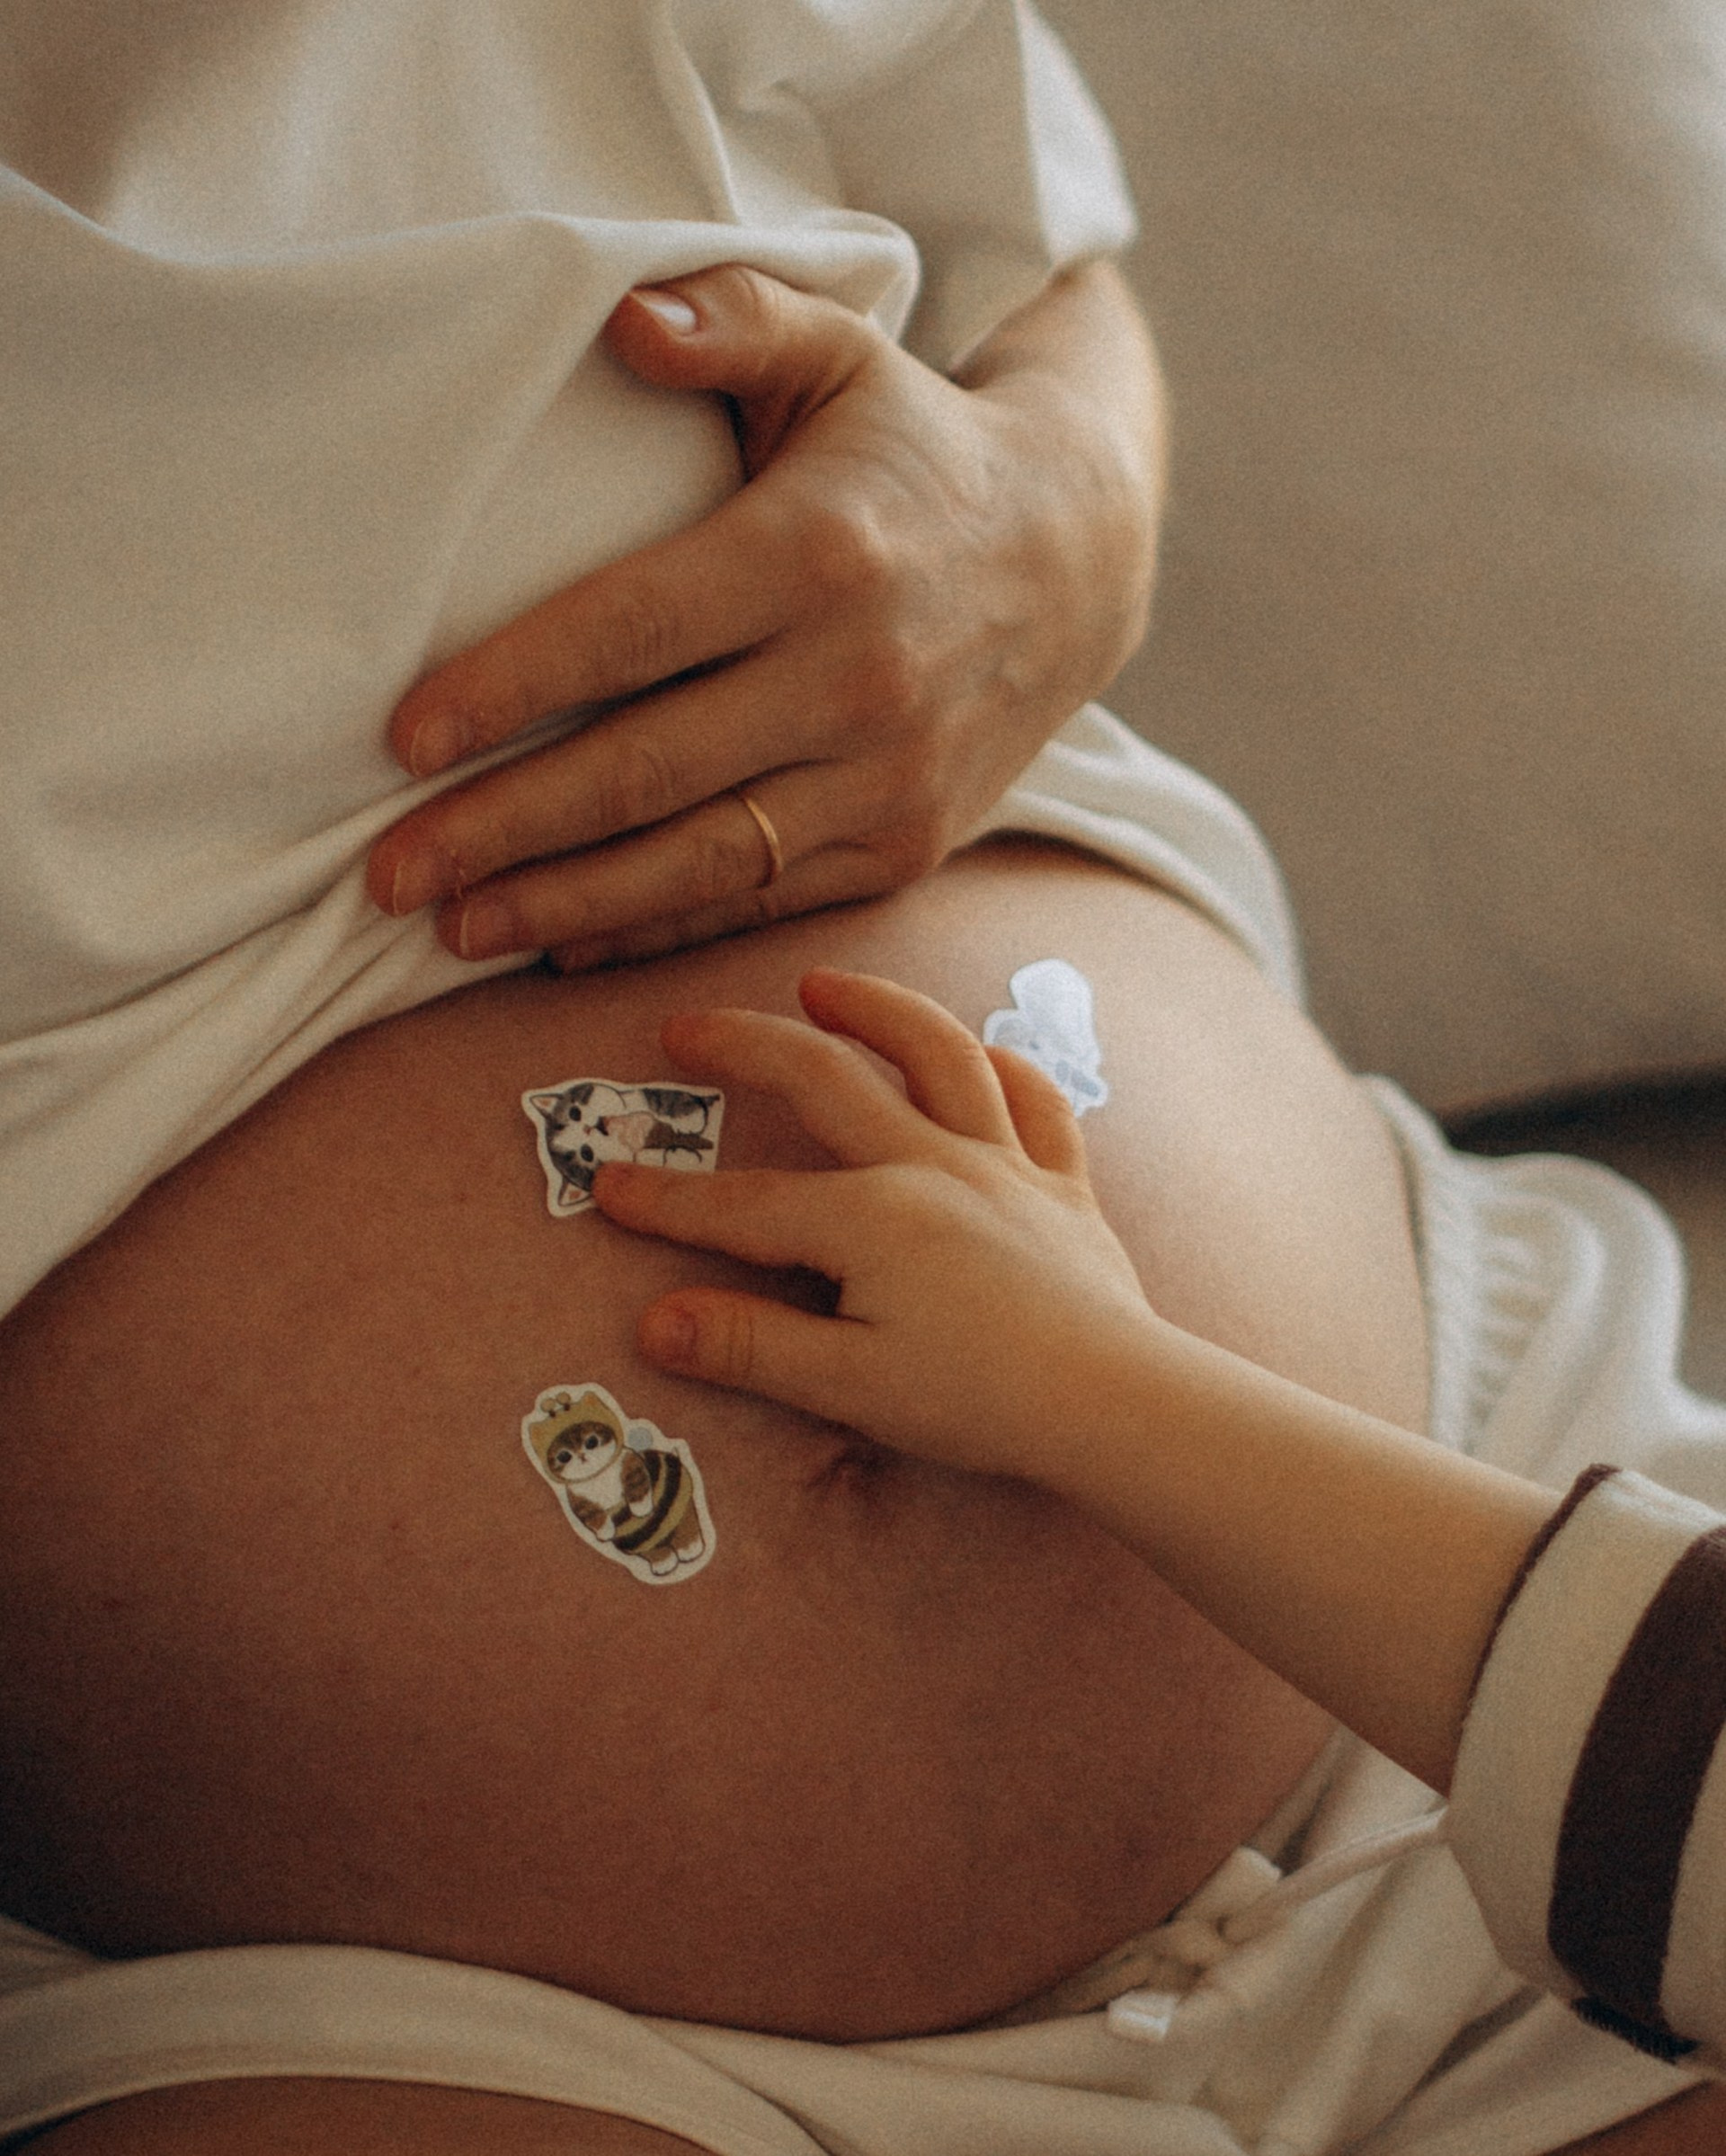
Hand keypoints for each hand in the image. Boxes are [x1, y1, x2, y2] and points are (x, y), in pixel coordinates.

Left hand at [365, 262, 1160, 970]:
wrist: (1078, 564)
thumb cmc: (916, 454)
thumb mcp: (844, 352)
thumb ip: (738, 317)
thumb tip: (622, 317)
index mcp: (817, 554)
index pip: (632, 630)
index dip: (510, 689)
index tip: (402, 737)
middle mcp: (858, 677)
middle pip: (646, 771)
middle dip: (504, 829)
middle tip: (387, 872)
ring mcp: (887, 778)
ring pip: (699, 862)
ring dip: (566, 906)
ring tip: (453, 927)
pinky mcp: (905, 847)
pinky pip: (760, 904)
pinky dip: (659, 932)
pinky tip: (565, 946)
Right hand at [589, 969, 1158, 1480]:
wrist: (1115, 1402)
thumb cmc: (980, 1400)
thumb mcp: (848, 1384)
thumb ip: (749, 1346)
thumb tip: (654, 1318)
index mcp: (868, 1216)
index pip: (742, 1204)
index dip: (667, 1198)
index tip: (603, 1182)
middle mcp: (931, 1166)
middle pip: (824, 1081)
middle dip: (746, 1048)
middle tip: (685, 1027)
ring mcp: (1003, 1166)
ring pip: (939, 1057)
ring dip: (877, 1010)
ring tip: (824, 986)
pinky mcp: (1063, 1187)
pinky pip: (1039, 1106)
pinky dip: (1009, 1067)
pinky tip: (983, 1053)